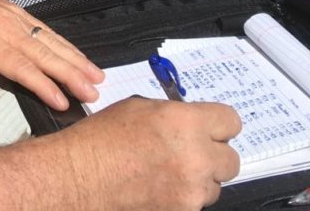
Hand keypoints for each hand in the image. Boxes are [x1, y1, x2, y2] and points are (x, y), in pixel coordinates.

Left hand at [0, 0, 103, 109]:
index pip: (20, 66)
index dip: (42, 84)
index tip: (62, 101)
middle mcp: (6, 28)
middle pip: (44, 54)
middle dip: (71, 74)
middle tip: (93, 92)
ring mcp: (16, 19)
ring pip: (51, 41)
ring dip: (75, 59)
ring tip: (97, 76)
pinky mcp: (20, 13)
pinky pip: (47, 30)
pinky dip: (66, 44)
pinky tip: (80, 56)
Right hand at [56, 97, 240, 210]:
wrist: (78, 178)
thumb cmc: (99, 142)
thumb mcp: (138, 108)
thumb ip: (175, 114)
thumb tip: (191, 121)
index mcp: (185, 123)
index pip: (231, 121)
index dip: (219, 124)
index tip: (213, 128)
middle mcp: (195, 157)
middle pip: (231, 159)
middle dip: (213, 155)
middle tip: (191, 152)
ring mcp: (191, 191)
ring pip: (214, 185)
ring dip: (198, 179)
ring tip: (167, 172)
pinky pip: (195, 203)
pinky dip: (182, 196)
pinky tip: (158, 187)